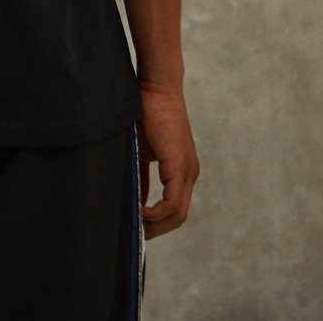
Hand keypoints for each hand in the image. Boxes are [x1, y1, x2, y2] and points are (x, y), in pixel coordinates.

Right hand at [136, 87, 199, 239]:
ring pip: (177, 213)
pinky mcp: (179, 165)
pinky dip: (156, 212)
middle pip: (178, 217)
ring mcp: (187, 170)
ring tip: (135, 225)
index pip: (175, 207)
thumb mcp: (141, 151)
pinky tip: (140, 211)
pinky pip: (172, 202)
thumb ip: (140, 176)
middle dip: (156, 230)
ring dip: (156, 225)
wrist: (155, 87)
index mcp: (182, 169)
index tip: (137, 227)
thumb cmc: (145, 112)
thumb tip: (132, 200)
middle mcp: (189, 173)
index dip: (157, 222)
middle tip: (135, 235)